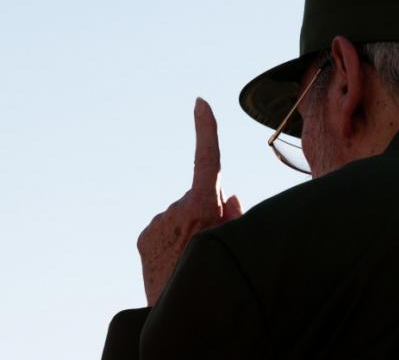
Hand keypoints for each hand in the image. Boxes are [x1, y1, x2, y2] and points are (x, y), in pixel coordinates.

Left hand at [137, 98, 242, 306]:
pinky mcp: (144, 235)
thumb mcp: (235, 243)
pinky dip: (173, 236)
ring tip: (191, 257)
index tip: (201, 104)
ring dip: (189, 227)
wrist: (177, 313)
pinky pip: (165, 226)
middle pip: (198, 197)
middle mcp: (175, 207)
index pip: (207, 159)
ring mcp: (156, 222)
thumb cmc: (213, 276)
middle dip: (207, 210)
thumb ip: (235, 215)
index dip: (205, 129)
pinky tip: (175, 260)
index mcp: (202, 206)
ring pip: (181, 214)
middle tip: (209, 241)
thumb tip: (232, 195)